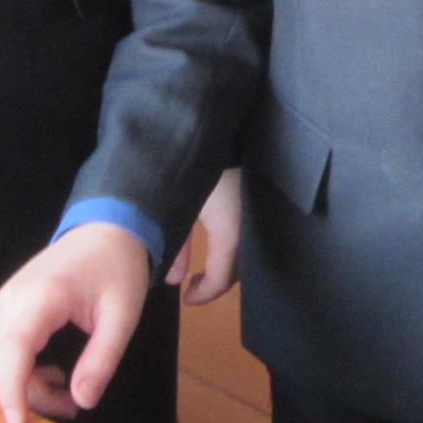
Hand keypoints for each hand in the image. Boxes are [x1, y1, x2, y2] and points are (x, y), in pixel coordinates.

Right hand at [0, 221, 150, 422]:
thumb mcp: (122, 317)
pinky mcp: (7, 303)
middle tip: (71, 407)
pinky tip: (52, 371)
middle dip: (30, 394)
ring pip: (0, 359)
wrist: (106, 229)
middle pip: (3, 363)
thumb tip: (82, 401)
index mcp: (42, 297)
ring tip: (66, 391)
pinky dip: (22, 368)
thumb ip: (102, 360)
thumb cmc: (117, 268)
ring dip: (26, 384)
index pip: (14, 352)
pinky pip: (4, 347)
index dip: (12, 392)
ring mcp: (5, 299)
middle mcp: (13, 297)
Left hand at [163, 169, 241, 304]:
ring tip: (198, 268)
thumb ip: (175, 246)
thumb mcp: (177, 209)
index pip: (222, 278)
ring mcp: (252, 211)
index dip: (205, 295)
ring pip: (239, 249)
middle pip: (235, 266)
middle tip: (194, 284)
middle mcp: (246, 224)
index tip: (187, 299)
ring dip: (221, 262)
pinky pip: (242, 231)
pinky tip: (210, 241)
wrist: (210, 123)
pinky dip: (227, 243)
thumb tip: (171, 279)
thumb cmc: (193, 168)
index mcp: (230, 229)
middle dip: (215, 279)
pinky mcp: (251, 198)